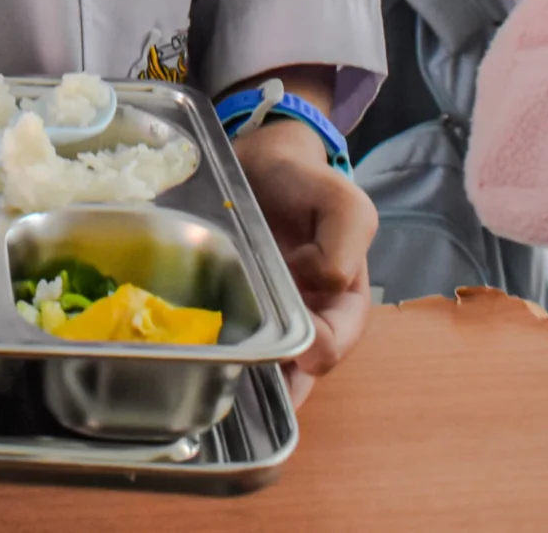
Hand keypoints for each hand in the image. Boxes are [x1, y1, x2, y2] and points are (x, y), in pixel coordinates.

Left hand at [234, 119, 374, 399]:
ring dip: (247, 381)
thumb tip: (321, 282)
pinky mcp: (235, 307)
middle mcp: (307, 317)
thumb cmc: (308, 184)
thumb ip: (346, 243)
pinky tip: (201, 361)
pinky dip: (222, 357)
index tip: (291, 344)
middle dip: (275, 384)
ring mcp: (270, 316)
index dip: (316, 350)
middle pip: (296, 369)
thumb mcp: (343, 204)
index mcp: (343, 302)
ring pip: (264, 365)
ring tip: (218, 387)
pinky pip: (233, 342)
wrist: (262, 160)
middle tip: (242, 384)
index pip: (334, 345)